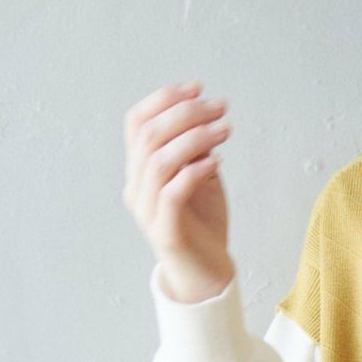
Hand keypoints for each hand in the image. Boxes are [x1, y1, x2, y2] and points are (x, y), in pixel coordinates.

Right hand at [123, 80, 234, 301]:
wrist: (207, 274)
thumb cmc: (203, 224)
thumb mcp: (200, 176)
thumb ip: (196, 149)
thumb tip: (203, 115)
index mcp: (139, 170)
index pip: (137, 122)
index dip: (164, 99)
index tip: (197, 87)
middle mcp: (136, 187)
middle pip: (149, 136)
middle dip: (186, 113)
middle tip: (220, 107)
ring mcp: (147, 210)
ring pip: (159, 161)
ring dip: (195, 138)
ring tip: (226, 129)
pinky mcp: (165, 231)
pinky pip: (172, 193)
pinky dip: (194, 171)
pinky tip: (217, 161)